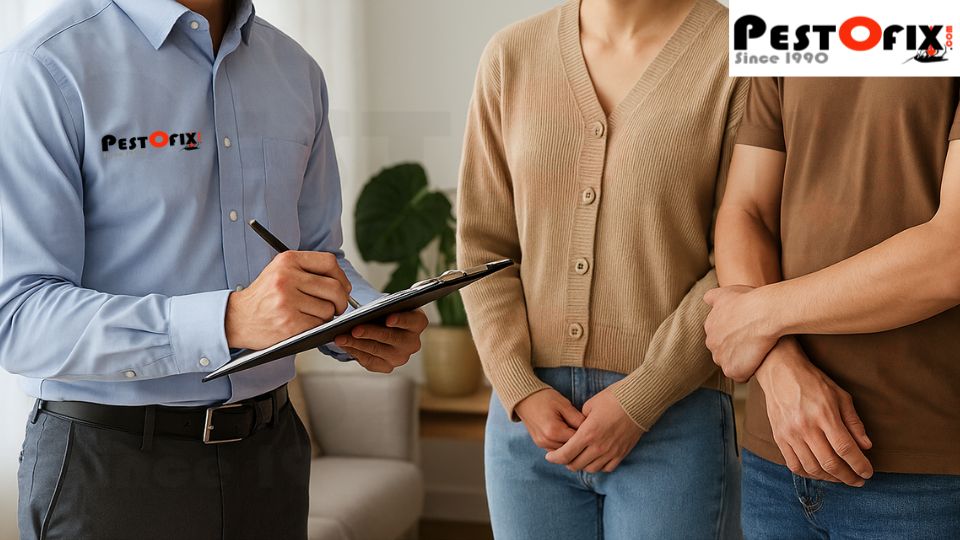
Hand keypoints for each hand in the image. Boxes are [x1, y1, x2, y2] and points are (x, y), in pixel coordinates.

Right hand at [225, 251, 350, 349]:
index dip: (341, 277)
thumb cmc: (263, 297)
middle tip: (337, 307)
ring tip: (313, 315)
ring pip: (328, 309)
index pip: (329, 262)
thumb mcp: (280, 271)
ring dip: (327, 316)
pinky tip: (306, 324)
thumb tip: (342, 283)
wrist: (236, 318)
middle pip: (334, 288)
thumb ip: (307, 270)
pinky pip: (318, 324)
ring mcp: (287, 300)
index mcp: (287, 260)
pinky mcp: (289, 322)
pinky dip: (317, 327)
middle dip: (341, 300)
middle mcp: (287, 277)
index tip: (343, 287)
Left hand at [334, 310, 427, 372]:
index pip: (412, 321)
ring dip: (357, 344)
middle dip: (371, 333)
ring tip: (341, 338)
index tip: (388, 319)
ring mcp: (401, 357)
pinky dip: (355, 353)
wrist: (387, 328)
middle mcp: (413, 343)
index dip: (401, 320)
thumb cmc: (388, 313)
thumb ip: (387, 306)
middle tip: (354, 330)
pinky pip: (370, 362)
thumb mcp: (391, 305)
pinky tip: (345, 345)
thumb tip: (381, 305)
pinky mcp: (388, 367)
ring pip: (377, 351)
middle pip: (391, 338)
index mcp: (418, 323)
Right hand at [515, 388, 584, 450]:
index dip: (587, 435)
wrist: (524, 397)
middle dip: (580, 442)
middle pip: (571, 449)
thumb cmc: (545, 398)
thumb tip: (590, 430)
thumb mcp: (564, 404)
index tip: (592, 428)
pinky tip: (567, 435)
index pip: (577, 441)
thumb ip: (578, 419)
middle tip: (588, 432)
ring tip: (577, 432)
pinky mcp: (539, 444)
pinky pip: (556, 449)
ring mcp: (542, 444)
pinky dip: (563, 444)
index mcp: (554, 431)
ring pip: (564, 452)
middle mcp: (546, 441)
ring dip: (571, 445)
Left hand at [545, 388, 642, 472]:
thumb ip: (579, 419)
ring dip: (581, 465)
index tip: (549, 457)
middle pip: (576, 464)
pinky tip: (594, 459)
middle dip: (565, 462)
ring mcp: (611, 452)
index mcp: (587, 434)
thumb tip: (576, 427)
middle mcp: (598, 447)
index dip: (554, 458)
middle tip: (562, 457)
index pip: (565, 454)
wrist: (639, 402)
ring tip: (577, 459)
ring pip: (590, 469)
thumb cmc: (613, 399)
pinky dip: (598, 466)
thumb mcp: (590, 405)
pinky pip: (607, 468)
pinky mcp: (622, 453)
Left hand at [704, 285, 779, 381]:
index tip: (745, 332)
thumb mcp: (727, 292)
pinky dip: (748, 371)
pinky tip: (758, 363)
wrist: (763, 313)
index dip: (733, 335)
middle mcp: (711, 343)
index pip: (718, 335)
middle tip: (752, 343)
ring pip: (730, 363)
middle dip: (734, 349)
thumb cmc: (749, 300)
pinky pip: (740, 376)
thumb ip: (715, 297)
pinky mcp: (732, 370)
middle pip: (722, 350)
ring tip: (757, 354)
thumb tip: (707, 300)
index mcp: (709, 326)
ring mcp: (720, 357)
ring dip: (741, 361)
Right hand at [756, 339, 872, 486]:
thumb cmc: (813, 382)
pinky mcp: (779, 437)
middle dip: (848, 477)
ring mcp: (790, 434)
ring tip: (840, 477)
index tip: (868, 473)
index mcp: (824, 415)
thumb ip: (854, 422)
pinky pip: (794, 464)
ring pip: (812, 468)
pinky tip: (819, 472)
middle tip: (858, 480)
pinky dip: (808, 474)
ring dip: (830, 478)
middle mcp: (805, 427)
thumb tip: (866, 446)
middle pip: (830, 463)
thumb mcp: (840, 396)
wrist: (780, 371)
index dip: (860, 465)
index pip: (846, 449)